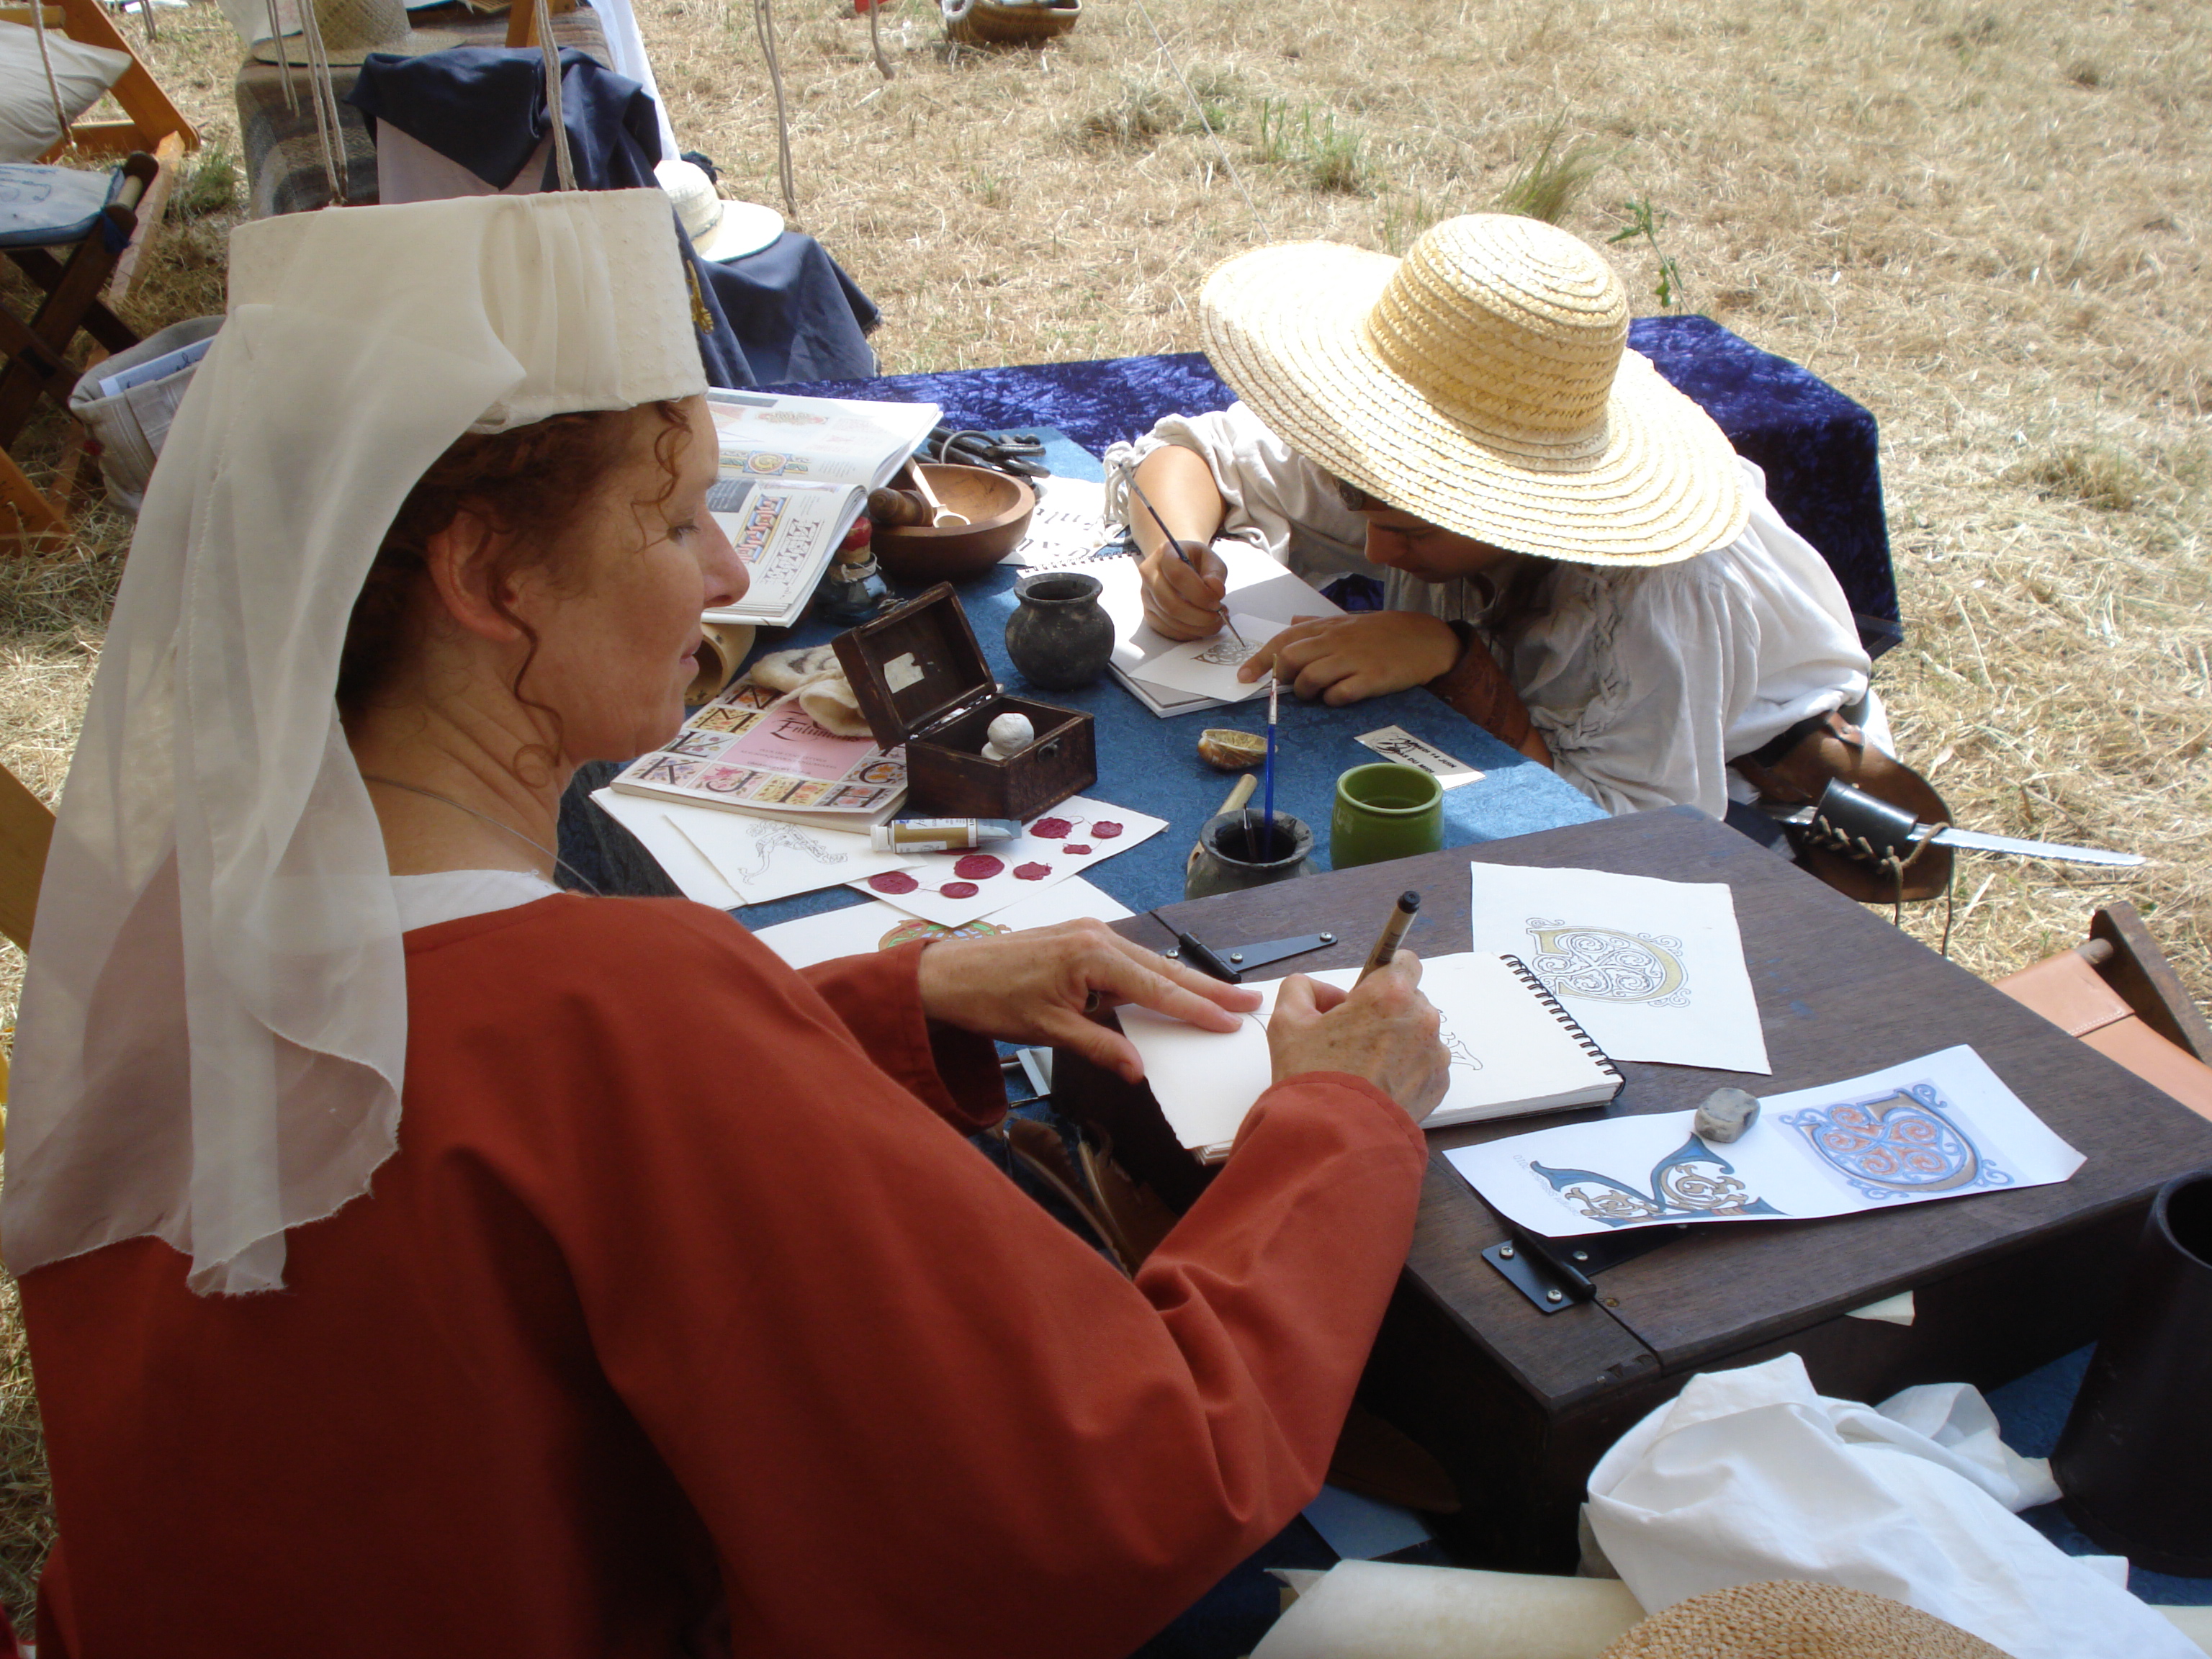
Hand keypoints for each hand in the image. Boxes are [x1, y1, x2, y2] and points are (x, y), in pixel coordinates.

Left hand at [914, 919, 1260, 1083]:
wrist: (946, 975)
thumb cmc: (990, 1000)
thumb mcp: (1048, 1032)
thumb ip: (1099, 1047)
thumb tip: (1138, 1068)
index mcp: (1092, 956)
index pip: (1158, 989)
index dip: (1198, 1009)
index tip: (1232, 1019)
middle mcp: (1096, 936)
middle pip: (1163, 969)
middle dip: (1207, 988)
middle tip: (1248, 1000)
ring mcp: (1088, 933)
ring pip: (1147, 963)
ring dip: (1182, 982)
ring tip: (1221, 997)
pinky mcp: (1078, 938)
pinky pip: (1126, 959)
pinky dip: (1151, 976)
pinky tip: (1169, 989)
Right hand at [1138, 539, 1229, 640]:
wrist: (1178, 563)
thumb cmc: (1195, 561)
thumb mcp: (1210, 559)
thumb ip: (1216, 574)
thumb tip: (1216, 591)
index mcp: (1165, 554)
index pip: (1177, 576)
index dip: (1200, 593)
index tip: (1217, 602)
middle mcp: (1149, 574)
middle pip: (1170, 603)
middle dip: (1199, 616)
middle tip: (1218, 616)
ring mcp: (1146, 595)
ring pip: (1169, 620)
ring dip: (1197, 627)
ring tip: (1215, 621)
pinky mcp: (1148, 612)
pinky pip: (1166, 630)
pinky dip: (1188, 633)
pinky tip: (1202, 628)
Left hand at [1237, 612, 1461, 704]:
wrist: (1428, 639)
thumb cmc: (1386, 632)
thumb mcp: (1350, 621)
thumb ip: (1319, 624)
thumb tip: (1293, 621)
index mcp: (1328, 627)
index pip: (1284, 639)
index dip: (1260, 659)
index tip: (1243, 676)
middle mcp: (1336, 641)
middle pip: (1291, 658)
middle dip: (1280, 677)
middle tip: (1284, 688)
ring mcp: (1354, 659)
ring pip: (1311, 677)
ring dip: (1307, 691)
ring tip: (1317, 694)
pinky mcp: (1372, 678)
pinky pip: (1340, 693)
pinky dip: (1332, 699)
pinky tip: (1339, 697)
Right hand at [1266, 953, 1449, 1123]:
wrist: (1335, 1135)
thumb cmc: (1313, 1076)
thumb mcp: (1287, 1022)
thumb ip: (1301, 989)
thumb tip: (1317, 991)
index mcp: (1390, 994)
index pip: (1404, 961)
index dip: (1383, 974)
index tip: (1367, 992)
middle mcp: (1421, 1018)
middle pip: (1409, 1000)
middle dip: (1386, 1011)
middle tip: (1353, 1036)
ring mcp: (1434, 1053)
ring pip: (1418, 1033)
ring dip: (1398, 1041)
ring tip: (1365, 1067)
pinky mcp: (1439, 1083)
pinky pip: (1424, 1064)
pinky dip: (1407, 1069)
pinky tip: (1379, 1085)